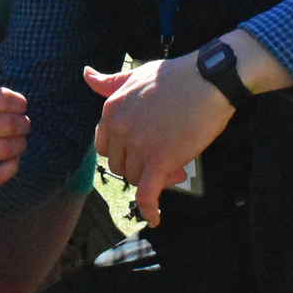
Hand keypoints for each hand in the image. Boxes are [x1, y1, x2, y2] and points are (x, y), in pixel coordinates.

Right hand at [0, 28, 29, 193]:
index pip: (6, 99)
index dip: (20, 103)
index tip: (18, 106)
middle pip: (10, 125)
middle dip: (24, 125)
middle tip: (23, 126)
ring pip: (7, 149)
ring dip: (21, 145)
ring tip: (19, 140)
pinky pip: (0, 174)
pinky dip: (12, 166)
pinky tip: (10, 159)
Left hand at [84, 55, 233, 227]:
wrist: (207, 80)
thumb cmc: (175, 76)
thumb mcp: (135, 76)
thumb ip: (109, 83)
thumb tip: (86, 74)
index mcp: (111, 111)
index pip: (105, 147)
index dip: (123, 152)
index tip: (143, 150)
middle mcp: (120, 129)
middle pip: (120, 165)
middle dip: (139, 165)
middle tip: (166, 158)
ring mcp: (139, 146)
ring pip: (135, 178)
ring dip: (154, 178)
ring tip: (178, 167)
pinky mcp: (160, 160)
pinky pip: (147, 194)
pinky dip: (149, 208)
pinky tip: (155, 218)